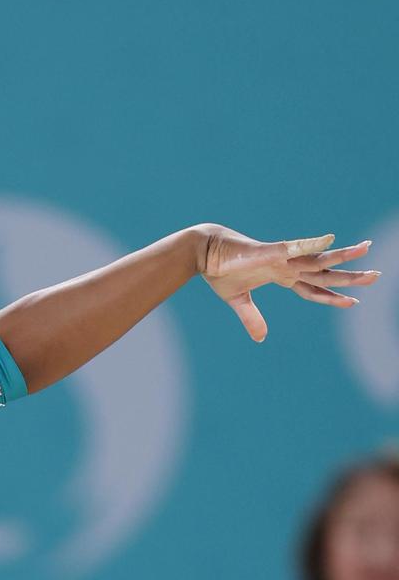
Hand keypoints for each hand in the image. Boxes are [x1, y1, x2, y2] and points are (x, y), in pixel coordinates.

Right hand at [195, 225, 378, 342]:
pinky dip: (312, 245)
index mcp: (282, 275)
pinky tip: (330, 240)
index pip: (313, 288)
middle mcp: (287, 265)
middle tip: (376, 277)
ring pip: (317, 259)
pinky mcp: (269, 252)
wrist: (203, 251)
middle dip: (350, 276)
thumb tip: (262, 339)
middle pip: (324, 273)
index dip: (332, 296)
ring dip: (341, 256)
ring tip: (366, 250)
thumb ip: (252, 318)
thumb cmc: (220, 271)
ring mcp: (281, 257)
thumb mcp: (238, 300)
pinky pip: (294, 247)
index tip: (352, 302)